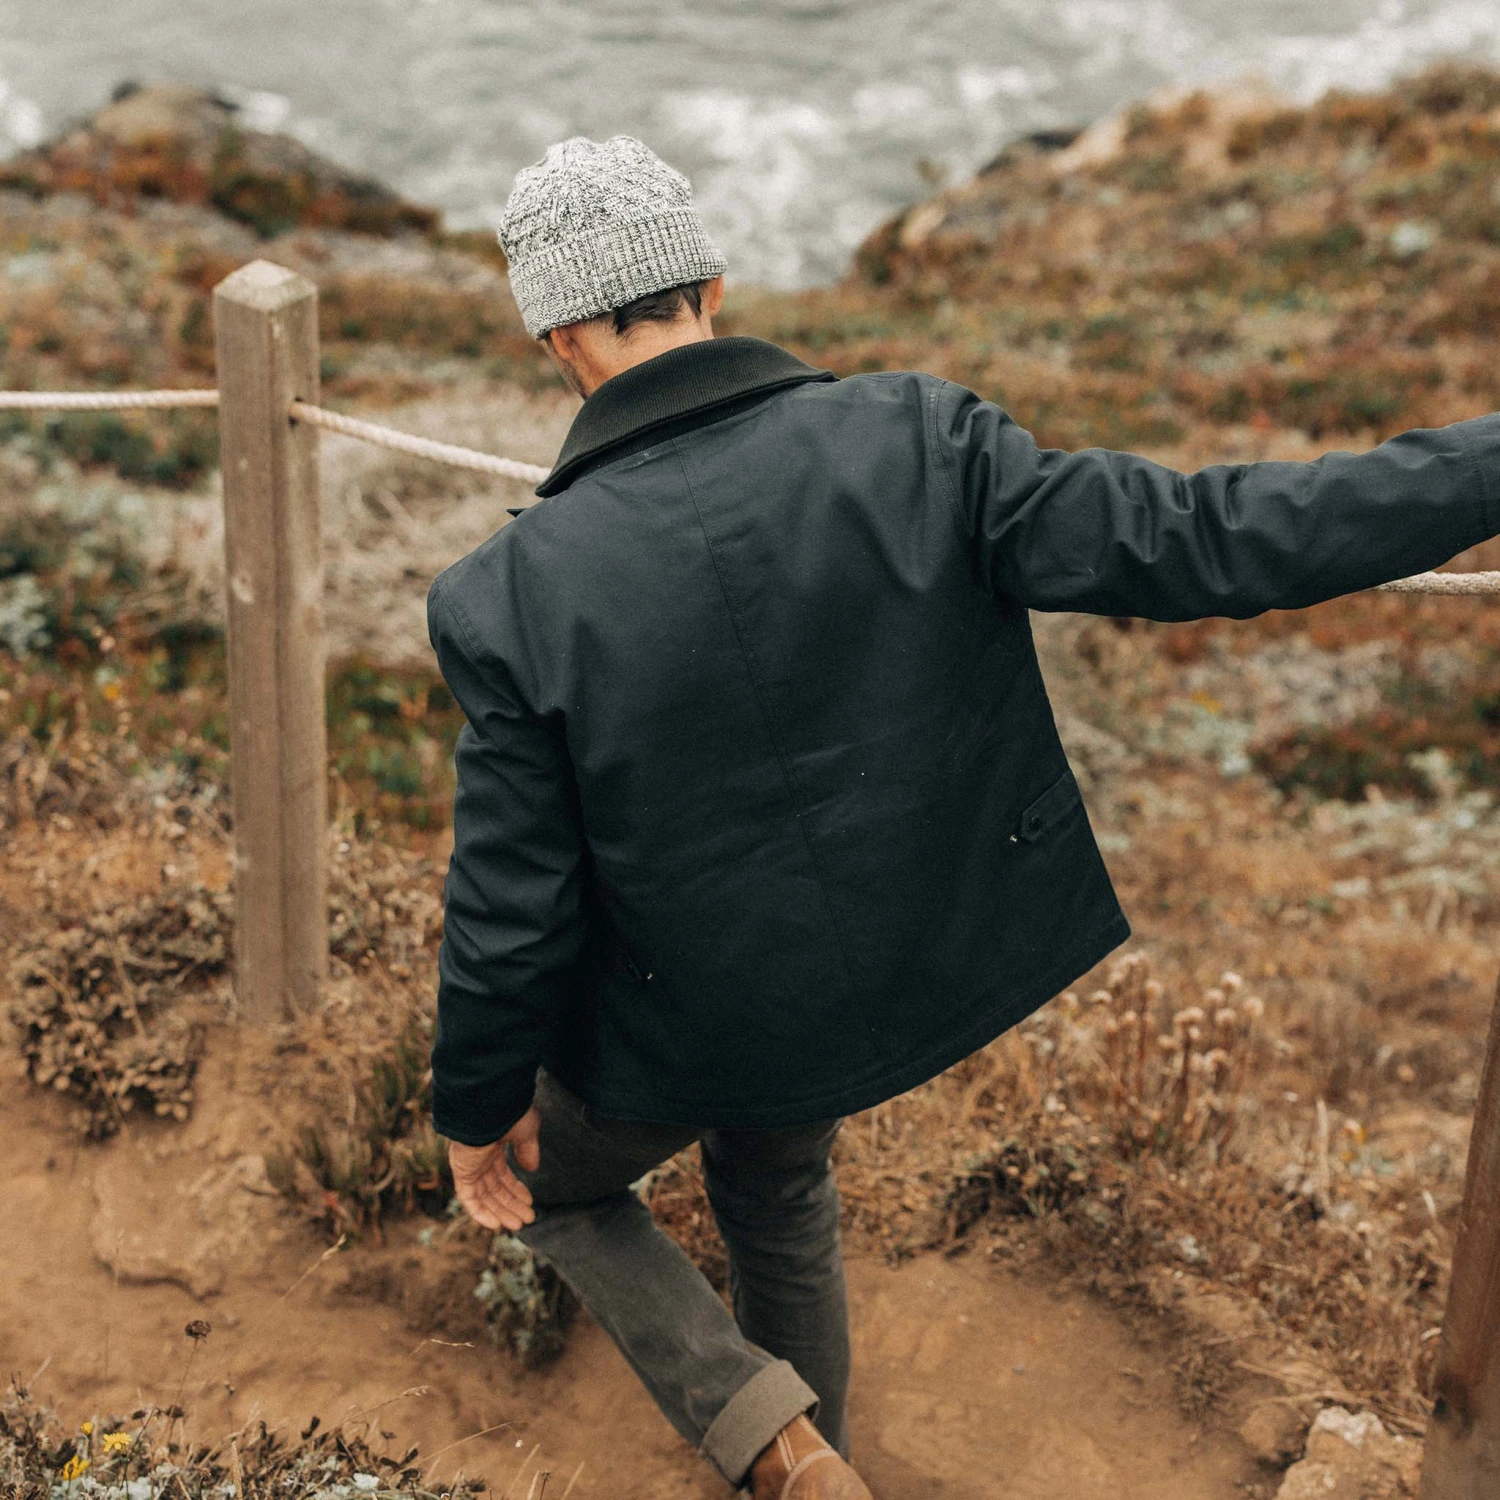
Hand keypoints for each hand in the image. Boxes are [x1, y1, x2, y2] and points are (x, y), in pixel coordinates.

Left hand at [449, 1105, 540, 1231]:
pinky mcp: (461, 1171)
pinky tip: (496, 1224)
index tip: (529, 1201)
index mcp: (493, 1144)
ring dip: (500, 1212)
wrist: (490, 1103)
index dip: (516, 1189)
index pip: (502, 1173)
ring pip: (484, 1196)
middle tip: (527, 1219)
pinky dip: (480, 1213)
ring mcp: (469, 1164)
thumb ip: (528, 1151)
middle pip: (494, 1188)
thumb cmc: (510, 1112)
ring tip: (518, 1225)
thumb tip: (531, 1169)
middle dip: (511, 1204)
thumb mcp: (526, 1132)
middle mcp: (479, 1157)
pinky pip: (468, 1198)